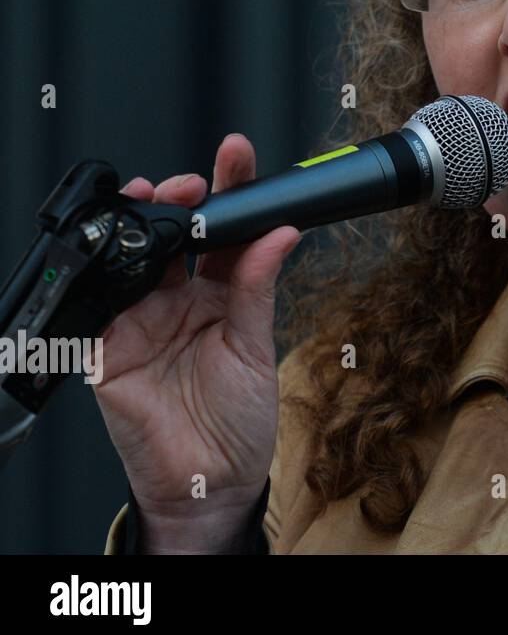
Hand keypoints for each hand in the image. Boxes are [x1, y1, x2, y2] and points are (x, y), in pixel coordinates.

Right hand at [92, 133, 299, 551]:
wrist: (210, 481)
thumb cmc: (239, 420)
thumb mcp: (257, 347)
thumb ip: (259, 288)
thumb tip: (282, 233)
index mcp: (219, 293)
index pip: (223, 230)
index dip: (228, 189)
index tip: (236, 153)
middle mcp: (177, 299)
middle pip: (173, 233)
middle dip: (178, 195)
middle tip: (192, 182)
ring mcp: (139, 319)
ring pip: (132, 256)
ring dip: (141, 222)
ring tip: (160, 199)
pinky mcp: (106, 347)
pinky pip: (98, 303)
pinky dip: (105, 275)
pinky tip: (122, 252)